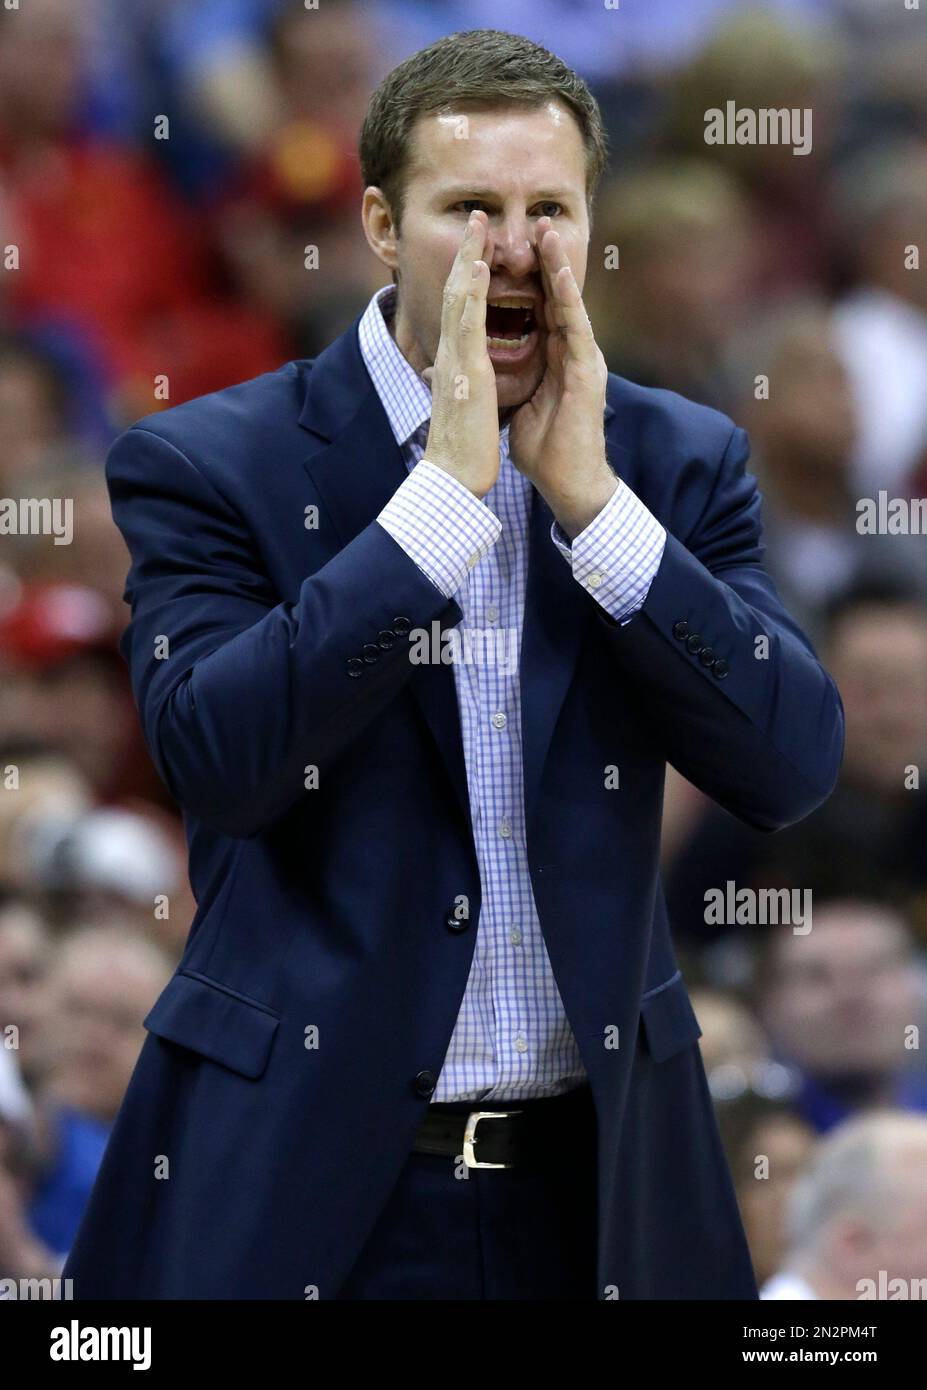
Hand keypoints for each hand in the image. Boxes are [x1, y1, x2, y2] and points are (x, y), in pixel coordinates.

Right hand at [422, 210, 499, 498]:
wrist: (452, 477)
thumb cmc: (458, 452)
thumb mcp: (454, 409)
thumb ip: (445, 387)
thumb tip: (430, 376)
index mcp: (452, 364)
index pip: (458, 312)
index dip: (464, 278)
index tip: (474, 250)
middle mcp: (449, 355)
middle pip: (454, 293)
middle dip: (465, 254)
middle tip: (476, 218)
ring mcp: (455, 360)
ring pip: (458, 298)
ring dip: (468, 257)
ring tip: (479, 224)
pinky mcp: (465, 370)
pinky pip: (467, 322)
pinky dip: (471, 291)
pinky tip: (479, 264)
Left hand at [508, 218, 617, 537]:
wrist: (566, 481)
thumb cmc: (542, 448)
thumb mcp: (513, 404)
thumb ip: (499, 381)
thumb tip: (469, 372)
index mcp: (551, 356)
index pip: (536, 306)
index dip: (523, 276)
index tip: (505, 246)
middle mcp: (569, 351)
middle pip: (554, 295)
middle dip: (544, 258)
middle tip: (531, 221)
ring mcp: (581, 359)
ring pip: (568, 302)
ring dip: (558, 265)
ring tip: (546, 231)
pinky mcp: (587, 372)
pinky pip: (577, 328)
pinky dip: (569, 299)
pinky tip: (561, 275)